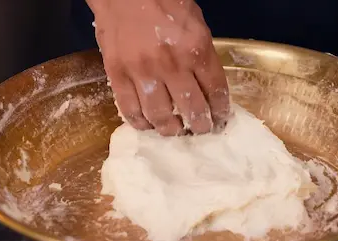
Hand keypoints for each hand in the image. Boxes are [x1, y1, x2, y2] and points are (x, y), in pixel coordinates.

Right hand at [87, 0, 229, 135]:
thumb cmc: (164, 1)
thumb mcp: (196, 23)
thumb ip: (202, 55)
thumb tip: (207, 87)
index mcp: (196, 47)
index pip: (215, 90)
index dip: (220, 110)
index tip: (220, 119)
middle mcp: (171, 64)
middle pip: (191, 109)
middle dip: (200, 126)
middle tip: (201, 130)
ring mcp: (142, 71)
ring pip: (160, 115)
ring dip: (171, 129)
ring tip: (176, 130)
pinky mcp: (117, 74)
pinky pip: (129, 109)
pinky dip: (140, 123)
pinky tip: (148, 125)